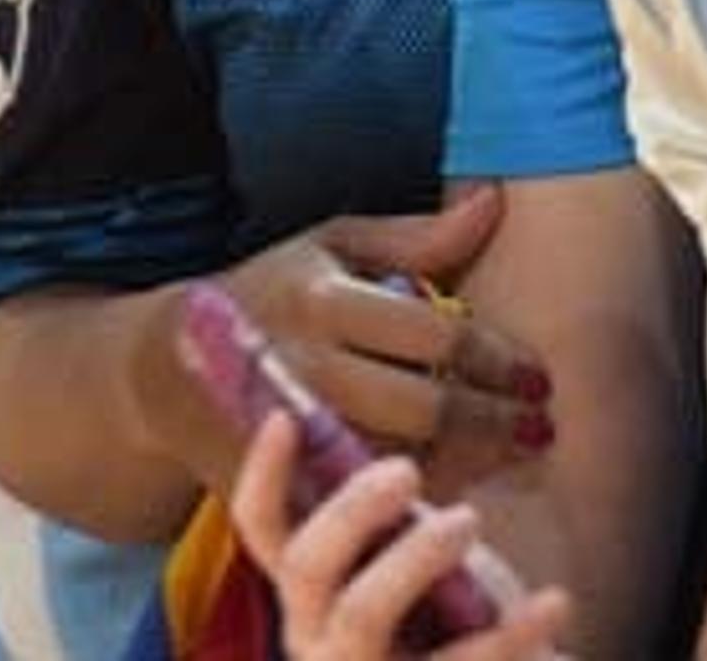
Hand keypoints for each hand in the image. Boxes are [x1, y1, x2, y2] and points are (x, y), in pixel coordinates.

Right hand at [163, 187, 552, 498]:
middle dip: (495, 422)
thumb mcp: (332, 245)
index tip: (538, 377)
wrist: (167, 366)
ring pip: (401, 463)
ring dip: (464, 467)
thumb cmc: (270, 292)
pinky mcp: (275, 489)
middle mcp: (307, 368)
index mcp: (324, 302)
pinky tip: (448, 495)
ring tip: (508, 459)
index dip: (499, 359)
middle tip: (540, 428)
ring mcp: (290, 436)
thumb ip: (417, 237)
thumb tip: (493, 200)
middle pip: (426, 408)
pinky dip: (409, 502)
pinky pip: (361, 506)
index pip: (437, 336)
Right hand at [229, 412, 571, 660]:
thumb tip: (383, 449)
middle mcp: (320, 643)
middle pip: (306, 568)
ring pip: (361, 614)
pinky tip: (555, 600)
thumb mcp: (414, 566)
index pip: (262, 531)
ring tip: (469, 517)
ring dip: (413, 556)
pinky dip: (512, 631)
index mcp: (311, 597)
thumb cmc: (458, 626)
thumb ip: (391, 524)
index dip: (263, 474)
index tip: (286, 416)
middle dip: (350, 510)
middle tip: (406, 469)